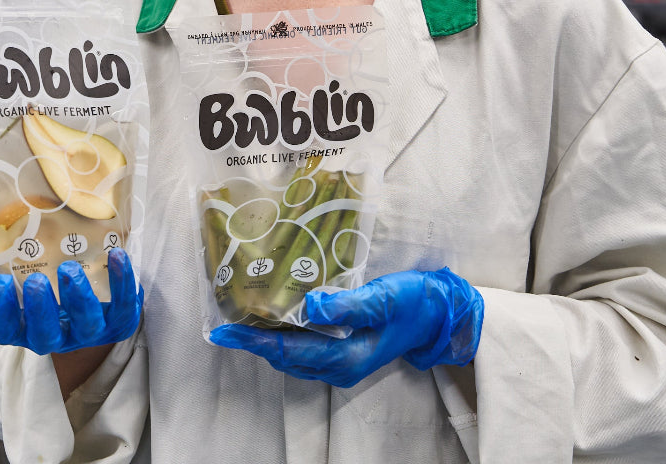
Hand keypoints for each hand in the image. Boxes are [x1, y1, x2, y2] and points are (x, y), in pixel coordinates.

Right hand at [0, 247, 142, 354]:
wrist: (92, 303)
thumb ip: (17, 252)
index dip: (0, 310)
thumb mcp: (29, 271)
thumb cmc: (50, 279)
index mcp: (25, 326)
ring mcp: (87, 333)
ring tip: (70, 268)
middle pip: (44, 335)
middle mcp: (55, 335)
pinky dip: (121, 283)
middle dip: (40, 309)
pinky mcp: (118, 324)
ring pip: (85, 325)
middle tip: (36, 281)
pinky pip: (123, 308)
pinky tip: (117, 256)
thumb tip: (7, 205)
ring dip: (78, 297)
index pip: (4, 329)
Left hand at [208, 267, 482, 386]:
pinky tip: (274, 316)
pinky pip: (304, 349)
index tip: (223, 330)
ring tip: (239, 317)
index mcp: (345, 357)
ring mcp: (342, 362)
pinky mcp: (345, 352)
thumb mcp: (382, 298)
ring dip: (265, 339)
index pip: (286, 349)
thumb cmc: (414, 302)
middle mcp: (339, 367)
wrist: (442, 314)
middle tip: (223, 319)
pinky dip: (283, 336)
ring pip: (292, 355)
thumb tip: (308, 305)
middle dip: (251, 340)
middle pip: (283, 355)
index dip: (252, 340)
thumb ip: (345, 305)